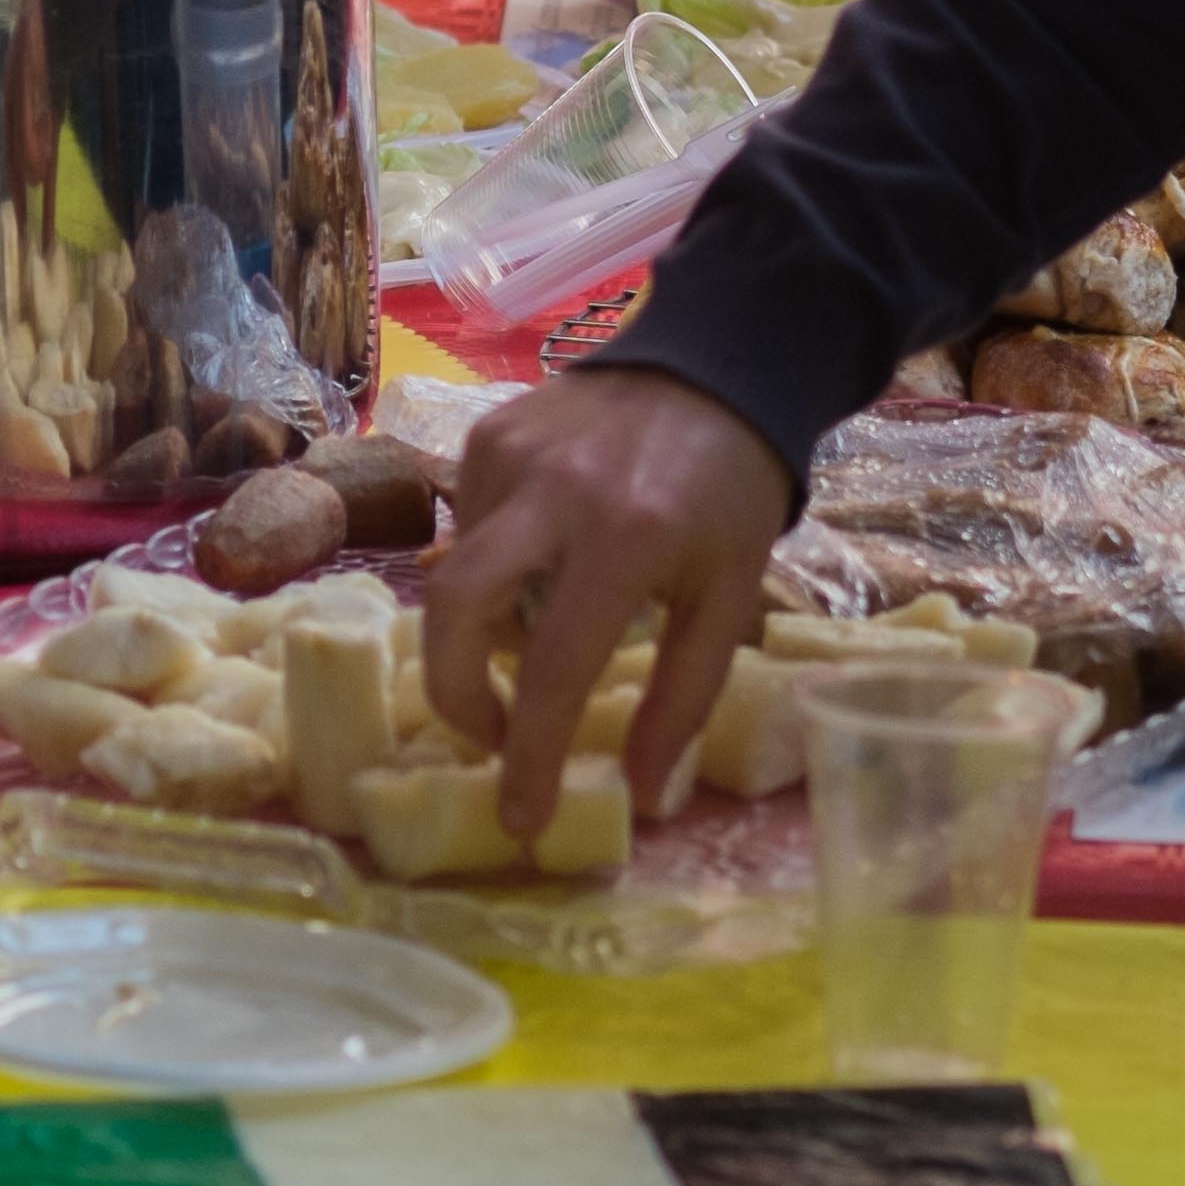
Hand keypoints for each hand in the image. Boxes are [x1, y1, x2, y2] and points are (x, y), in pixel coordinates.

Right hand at [422, 369, 799, 841]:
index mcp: (626, 539)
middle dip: (455, 696)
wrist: (716, 365)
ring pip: (455, 572)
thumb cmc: (731, 494)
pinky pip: (466, 527)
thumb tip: (644, 799)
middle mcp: (553, 492)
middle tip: (491, 737)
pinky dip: (490, 569)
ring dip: (482, 629)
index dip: (527, 758)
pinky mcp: (488, 433)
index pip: (552, 671)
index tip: (520, 820)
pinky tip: (541, 563)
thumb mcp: (730, 598)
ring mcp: (509, 455)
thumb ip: (684, 698)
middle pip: (453, 612)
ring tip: (539, 636)